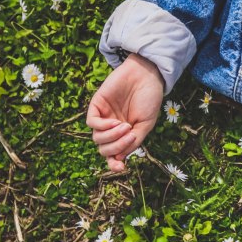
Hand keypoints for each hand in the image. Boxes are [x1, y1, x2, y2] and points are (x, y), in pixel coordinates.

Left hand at [87, 54, 164, 172]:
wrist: (146, 75)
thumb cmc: (149, 99)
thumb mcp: (146, 124)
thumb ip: (134, 141)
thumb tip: (120, 158)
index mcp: (124, 134)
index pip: (113, 154)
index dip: (114, 163)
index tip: (121, 166)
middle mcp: (111, 128)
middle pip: (104, 148)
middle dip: (116, 146)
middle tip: (130, 135)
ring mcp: (104, 116)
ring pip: (97, 138)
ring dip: (111, 136)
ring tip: (126, 126)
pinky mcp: (97, 105)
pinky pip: (92, 123)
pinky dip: (102, 126)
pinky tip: (115, 122)